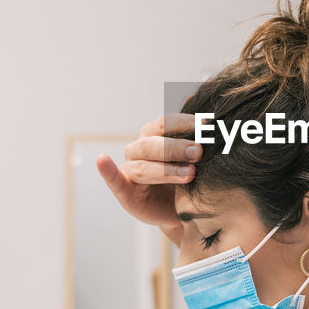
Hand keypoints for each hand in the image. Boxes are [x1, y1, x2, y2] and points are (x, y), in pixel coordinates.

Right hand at [97, 113, 201, 235]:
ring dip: (166, 169)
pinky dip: (107, 170)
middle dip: (177, 147)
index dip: (184, 122)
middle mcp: (139, 149)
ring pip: (143, 165)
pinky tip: (102, 160)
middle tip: (199, 151)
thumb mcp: (194, 155)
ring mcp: (129, 169)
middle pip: (153, 144)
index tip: (206, 125)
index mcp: (154, 135)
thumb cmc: (187, 178)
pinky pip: (113, 179)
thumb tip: (193, 97)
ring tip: (189, 174)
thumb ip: (191, 130)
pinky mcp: (124, 191)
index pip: (165, 123)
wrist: (183, 211)